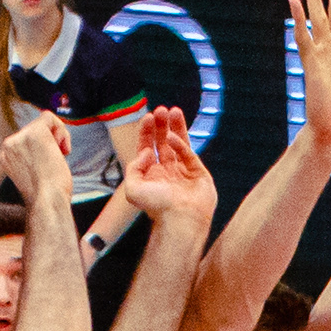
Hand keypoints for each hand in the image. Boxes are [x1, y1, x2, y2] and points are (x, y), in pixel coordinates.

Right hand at [0, 111, 74, 206]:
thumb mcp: (34, 174)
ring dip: (57, 138)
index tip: (50, 163)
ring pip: (43, 123)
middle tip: (58, 160)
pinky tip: (64, 149)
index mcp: (6, 155)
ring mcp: (20, 137)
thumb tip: (48, 146)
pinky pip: (48, 116)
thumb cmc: (47, 197)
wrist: (47, 203)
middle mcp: (9, 144)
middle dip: (51, 142)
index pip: (26, 139)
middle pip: (35, 129)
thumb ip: (34, 157)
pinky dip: (61, 129)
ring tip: (60, 157)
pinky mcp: (34, 133)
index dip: (43, 148)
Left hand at [116, 107, 216, 231]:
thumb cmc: (157, 208)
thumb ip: (132, 168)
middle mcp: (167, 172)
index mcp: (152, 175)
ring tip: (173, 111)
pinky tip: (172, 137)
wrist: (180, 220)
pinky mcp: (198, 173)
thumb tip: (146, 152)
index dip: (147, 132)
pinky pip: (189, 153)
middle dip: (161, 125)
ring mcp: (184, 171)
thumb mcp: (132, 188)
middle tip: (161, 110)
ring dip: (176, 126)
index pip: (148, 147)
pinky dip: (180, 143)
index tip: (148, 118)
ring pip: (179, 143)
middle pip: (163, 142)